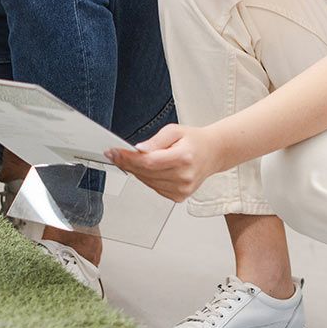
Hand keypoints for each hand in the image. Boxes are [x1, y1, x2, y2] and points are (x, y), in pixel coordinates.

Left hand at [104, 123, 227, 202]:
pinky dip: (147, 178)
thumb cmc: (194, 141)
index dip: (128, 158)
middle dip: (127, 163)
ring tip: (132, 159)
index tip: (114, 152)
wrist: (212, 153)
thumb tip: (139, 149)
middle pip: (146, 173)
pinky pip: (154, 187)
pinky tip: (149, 168)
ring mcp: (182, 189)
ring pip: (147, 181)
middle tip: (114, 154)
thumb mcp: (174, 130)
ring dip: (136, 171)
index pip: (149, 162)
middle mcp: (184, 176)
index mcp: (184, 158)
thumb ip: (156, 140)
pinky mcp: (179, 196)